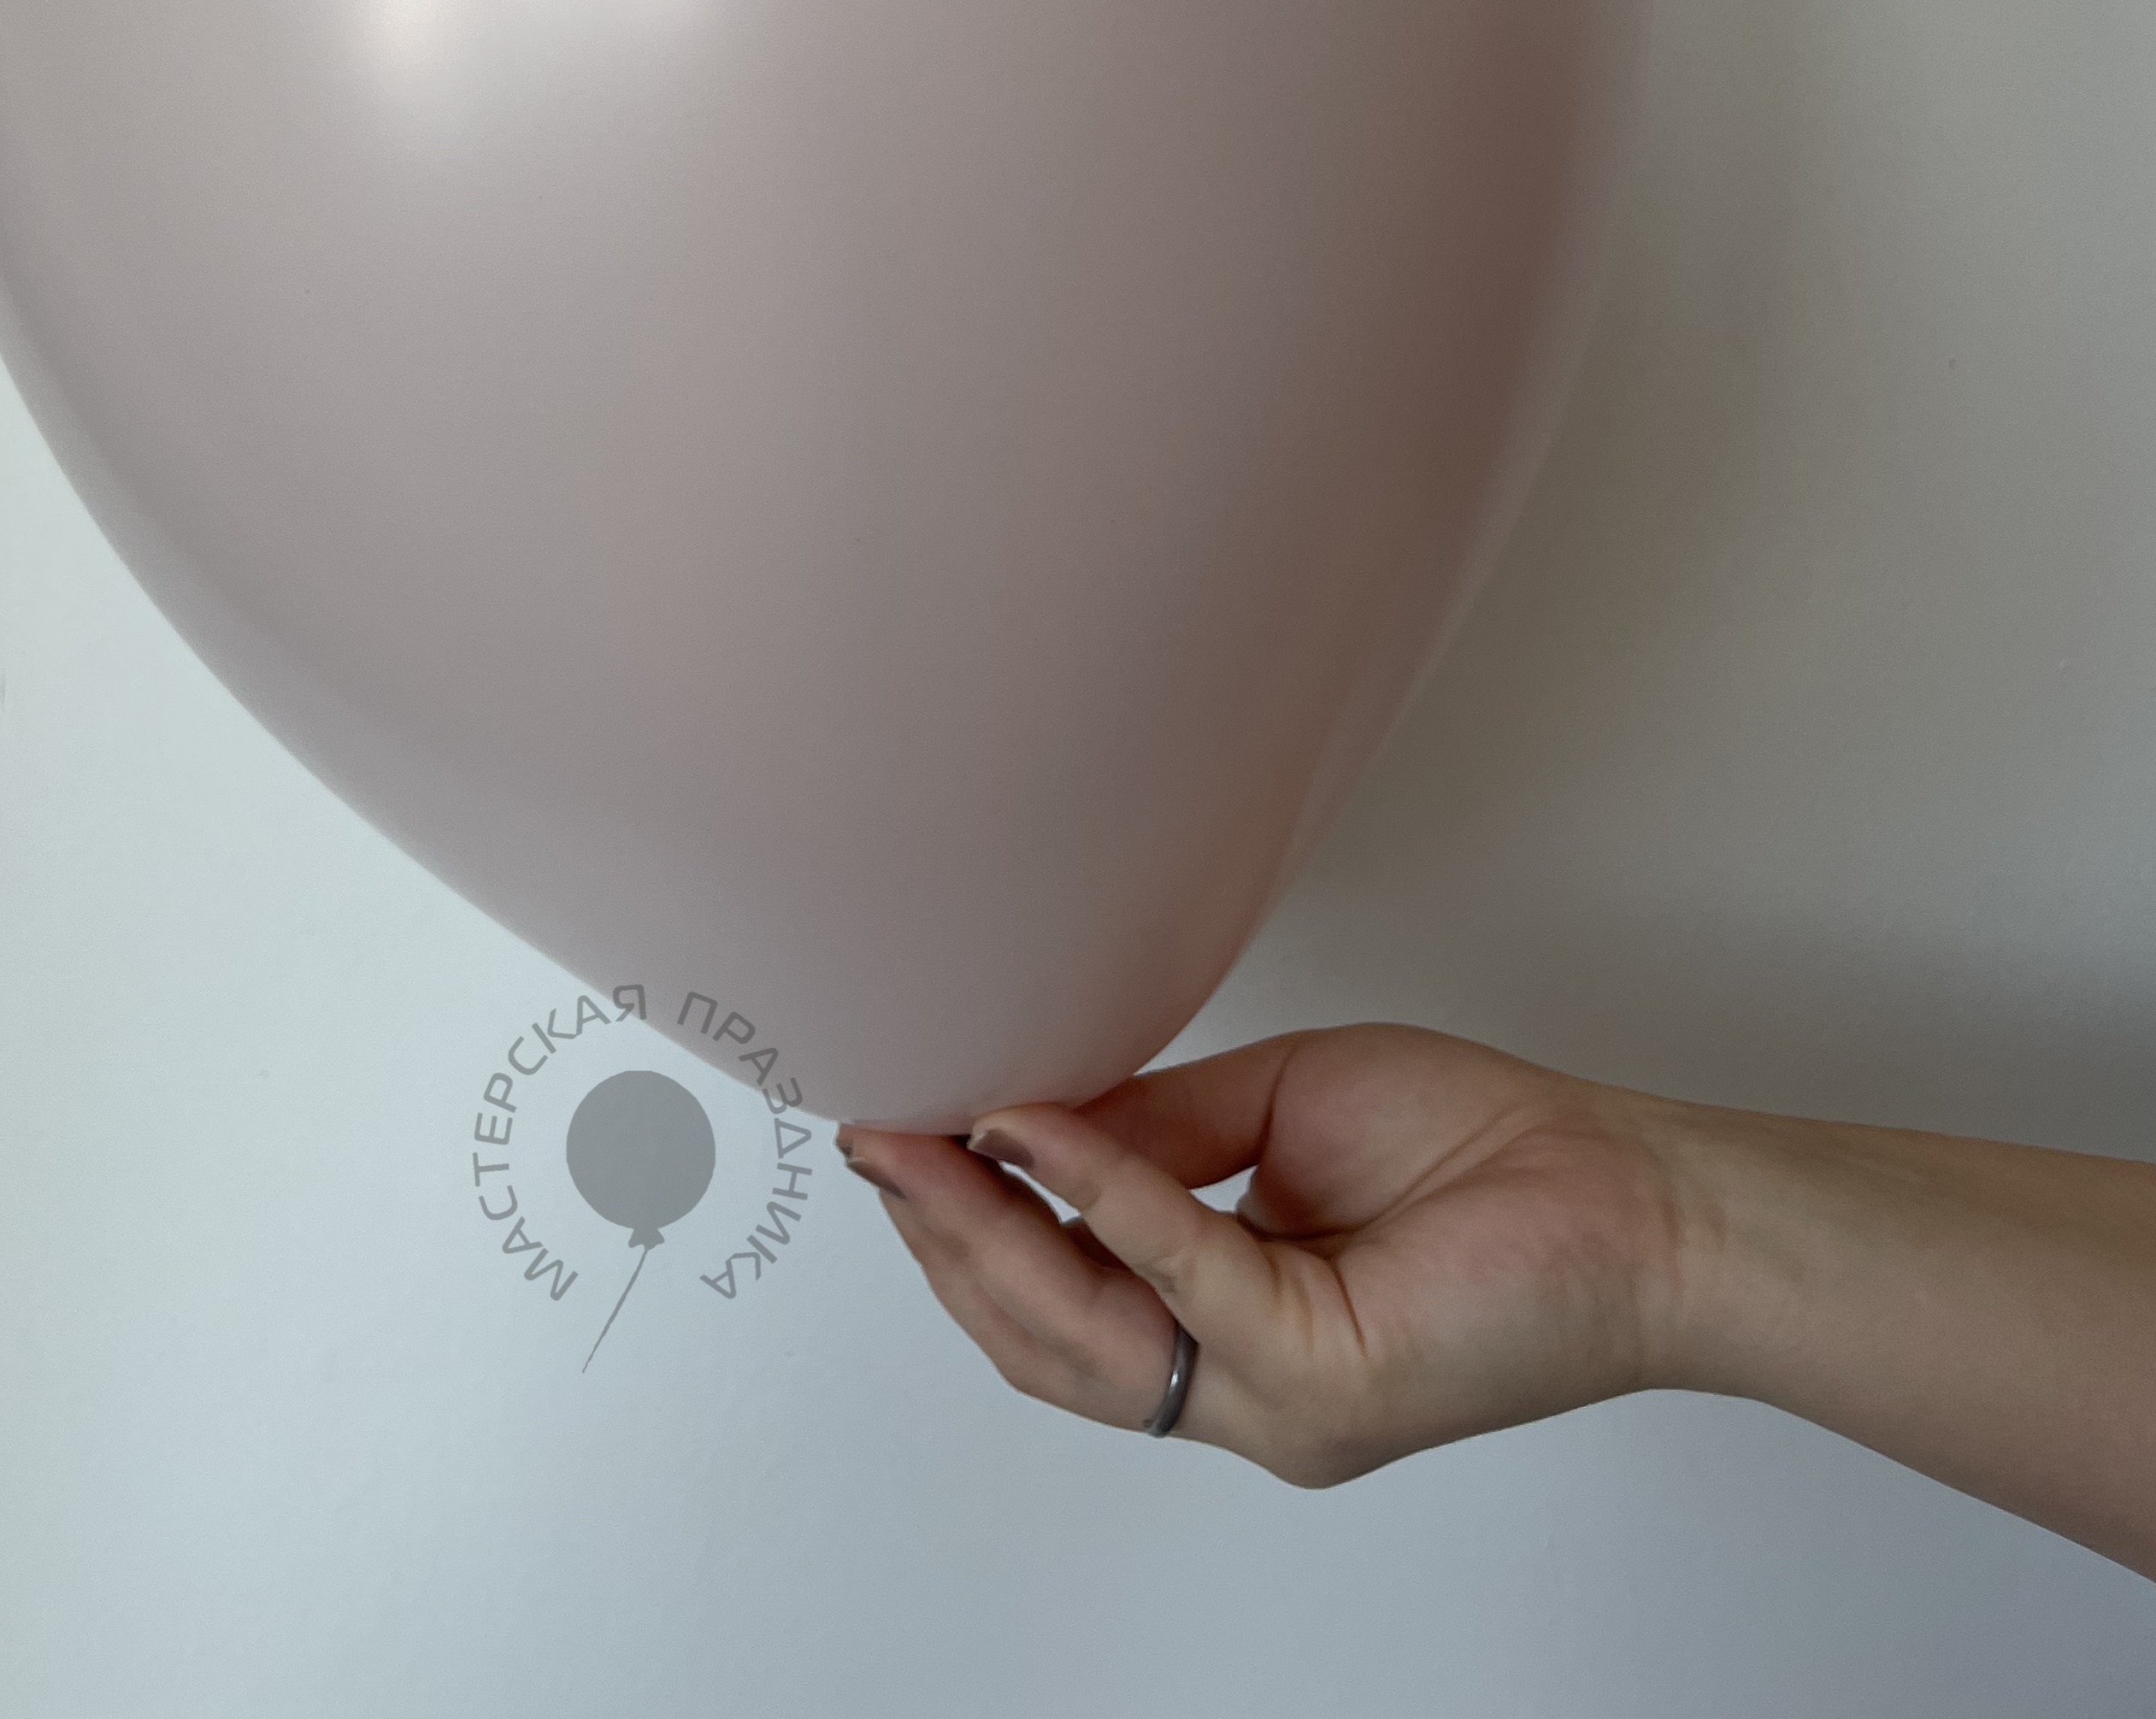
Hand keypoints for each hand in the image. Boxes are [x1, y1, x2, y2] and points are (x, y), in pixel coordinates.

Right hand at [836, 1023, 1695, 1482]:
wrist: (1633, 1197)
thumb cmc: (1487, 1149)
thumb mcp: (1281, 1108)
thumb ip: (1157, 1131)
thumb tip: (1031, 1115)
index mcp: (1231, 1330)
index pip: (1062, 1305)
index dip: (967, 1228)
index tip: (896, 1134)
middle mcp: (1242, 1388)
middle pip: (1045, 1339)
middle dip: (945, 1237)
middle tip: (874, 1138)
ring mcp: (1277, 1400)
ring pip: (1086, 1338)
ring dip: (987, 1231)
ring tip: (920, 1139)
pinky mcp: (1320, 1378)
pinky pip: (1181, 1282)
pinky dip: (1101, 1198)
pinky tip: (1038, 1132)